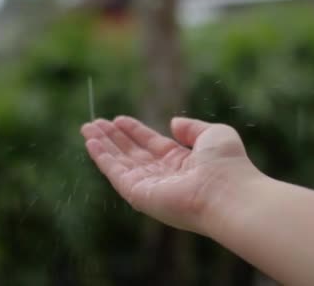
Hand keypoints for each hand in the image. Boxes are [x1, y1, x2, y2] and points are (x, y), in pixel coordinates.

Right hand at [81, 116, 262, 233]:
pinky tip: (91, 142)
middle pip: (132, 153)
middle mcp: (163, 175)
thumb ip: (192, 128)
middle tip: (94, 123)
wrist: (227, 192)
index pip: (151, 144)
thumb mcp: (213, 134)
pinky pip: (115, 173)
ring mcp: (150, 186)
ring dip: (102, 145)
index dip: (134, 131)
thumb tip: (172, 123)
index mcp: (181, 162)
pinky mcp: (139, 194)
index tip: (118, 119)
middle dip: (113, 137)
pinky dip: (102, 158)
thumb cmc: (226, 163)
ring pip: (120, 162)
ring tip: (87, 128)